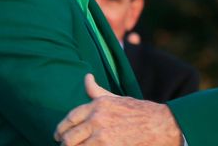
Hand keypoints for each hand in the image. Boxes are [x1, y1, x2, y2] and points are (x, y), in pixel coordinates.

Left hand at [54, 74, 182, 145]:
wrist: (159, 125)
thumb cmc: (139, 111)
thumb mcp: (116, 98)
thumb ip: (97, 91)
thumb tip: (87, 77)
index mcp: (97, 105)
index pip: (70, 118)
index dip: (61, 129)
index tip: (58, 135)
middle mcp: (96, 119)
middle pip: (69, 137)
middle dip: (65, 144)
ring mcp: (101, 136)